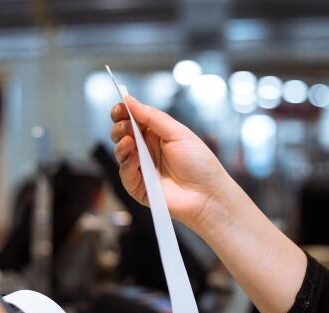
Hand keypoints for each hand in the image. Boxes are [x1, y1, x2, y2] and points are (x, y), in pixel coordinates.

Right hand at [110, 96, 230, 231]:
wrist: (208, 194)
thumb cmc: (200, 164)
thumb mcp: (178, 133)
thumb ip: (152, 117)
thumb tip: (130, 101)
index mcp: (157, 135)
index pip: (133, 120)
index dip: (124, 112)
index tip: (120, 107)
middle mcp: (147, 150)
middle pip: (122, 135)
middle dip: (119, 127)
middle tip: (124, 124)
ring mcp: (142, 169)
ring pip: (120, 153)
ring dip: (121, 144)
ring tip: (128, 140)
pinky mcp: (139, 187)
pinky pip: (125, 174)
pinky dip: (126, 164)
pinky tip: (133, 158)